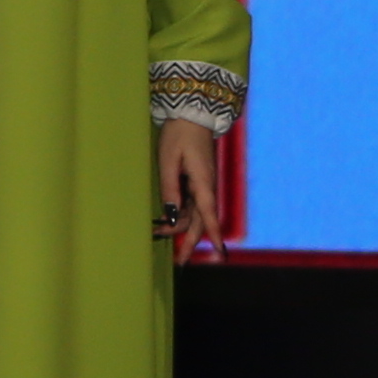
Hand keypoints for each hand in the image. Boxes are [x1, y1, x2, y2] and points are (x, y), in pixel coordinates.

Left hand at [159, 122, 222, 262]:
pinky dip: (179, 214)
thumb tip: (171, 216)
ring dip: (179, 226)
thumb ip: (170, 189)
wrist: (191, 116)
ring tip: (157, 234)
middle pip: (201, 221)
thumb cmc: (179, 136)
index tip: (220, 255)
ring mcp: (202, 185)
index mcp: (203, 183)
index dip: (213, 236)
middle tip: (179, 261)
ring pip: (193, 214)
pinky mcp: (196, 182)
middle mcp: (206, 188)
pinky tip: (167, 220)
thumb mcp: (169, 161)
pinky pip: (190, 204)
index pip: (209, 216)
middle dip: (191, 241)